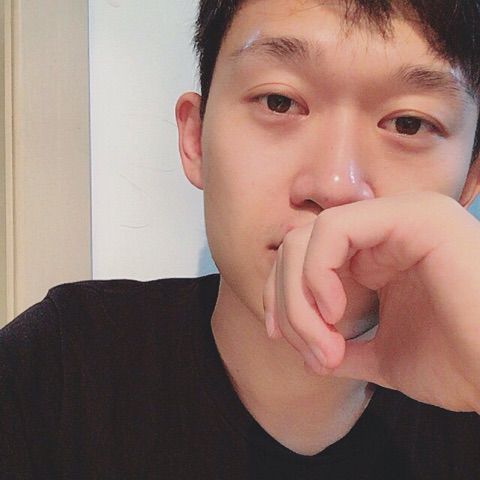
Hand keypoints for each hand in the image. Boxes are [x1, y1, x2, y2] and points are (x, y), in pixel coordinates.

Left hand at [263, 192, 479, 412]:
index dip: (281, 297)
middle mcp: (385, 231)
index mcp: (378, 255)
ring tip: (323, 345)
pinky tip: (334, 311)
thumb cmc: (459, 364)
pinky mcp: (413, 217)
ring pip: (307, 237)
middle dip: (287, 302)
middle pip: (296, 246)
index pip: (303, 259)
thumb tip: (307, 352)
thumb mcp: (384, 357)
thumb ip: (344, 347)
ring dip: (299, 296)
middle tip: (310, 350)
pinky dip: (317, 273)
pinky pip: (334, 229)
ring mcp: (399, 218)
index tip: (282, 338)